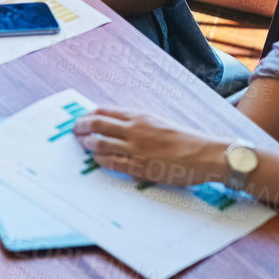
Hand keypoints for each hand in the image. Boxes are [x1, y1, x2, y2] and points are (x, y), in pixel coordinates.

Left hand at [72, 108, 227, 188]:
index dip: (88, 115)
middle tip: (74, 132)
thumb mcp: (158, 122)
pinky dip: (100, 160)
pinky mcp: (140, 166)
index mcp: (139, 115)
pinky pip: (112, 163)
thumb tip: (116, 126)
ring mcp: (136, 148)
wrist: (204, 154)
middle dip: (81, 127)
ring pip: (100, 143)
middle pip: (97, 124)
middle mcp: (134, 129)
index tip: (80, 119)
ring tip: (82, 145)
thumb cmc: (183, 139)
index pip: (104, 111)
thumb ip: (137, 123)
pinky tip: (96, 159)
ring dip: (87, 144)